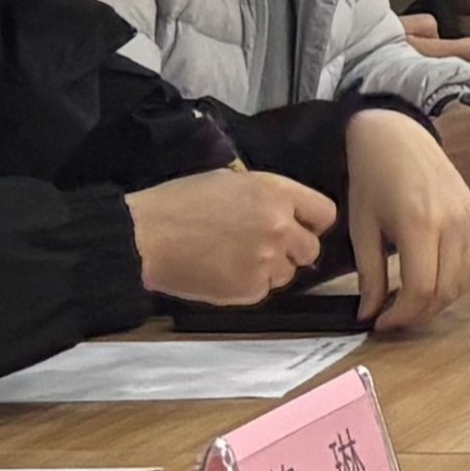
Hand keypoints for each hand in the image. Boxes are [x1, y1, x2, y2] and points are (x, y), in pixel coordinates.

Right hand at [126, 165, 334, 306]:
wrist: (145, 237)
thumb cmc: (180, 202)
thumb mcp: (231, 179)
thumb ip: (267, 194)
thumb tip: (286, 208)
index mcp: (277, 194)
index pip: (325, 214)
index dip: (311, 221)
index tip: (299, 226)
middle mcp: (280, 228)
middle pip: (311, 249)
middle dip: (292, 249)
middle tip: (263, 246)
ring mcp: (267, 261)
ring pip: (288, 273)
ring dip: (270, 269)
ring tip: (236, 259)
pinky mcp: (250, 290)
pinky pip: (263, 290)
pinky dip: (248, 285)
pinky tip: (223, 272)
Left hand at [340, 110, 469, 335]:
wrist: (397, 137)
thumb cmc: (374, 177)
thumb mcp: (362, 228)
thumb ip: (369, 275)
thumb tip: (370, 313)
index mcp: (420, 224)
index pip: (421, 290)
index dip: (401, 316)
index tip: (380, 323)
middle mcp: (453, 223)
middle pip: (446, 291)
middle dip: (418, 314)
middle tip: (392, 319)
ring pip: (463, 282)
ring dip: (436, 301)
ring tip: (408, 303)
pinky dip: (450, 281)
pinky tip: (426, 280)